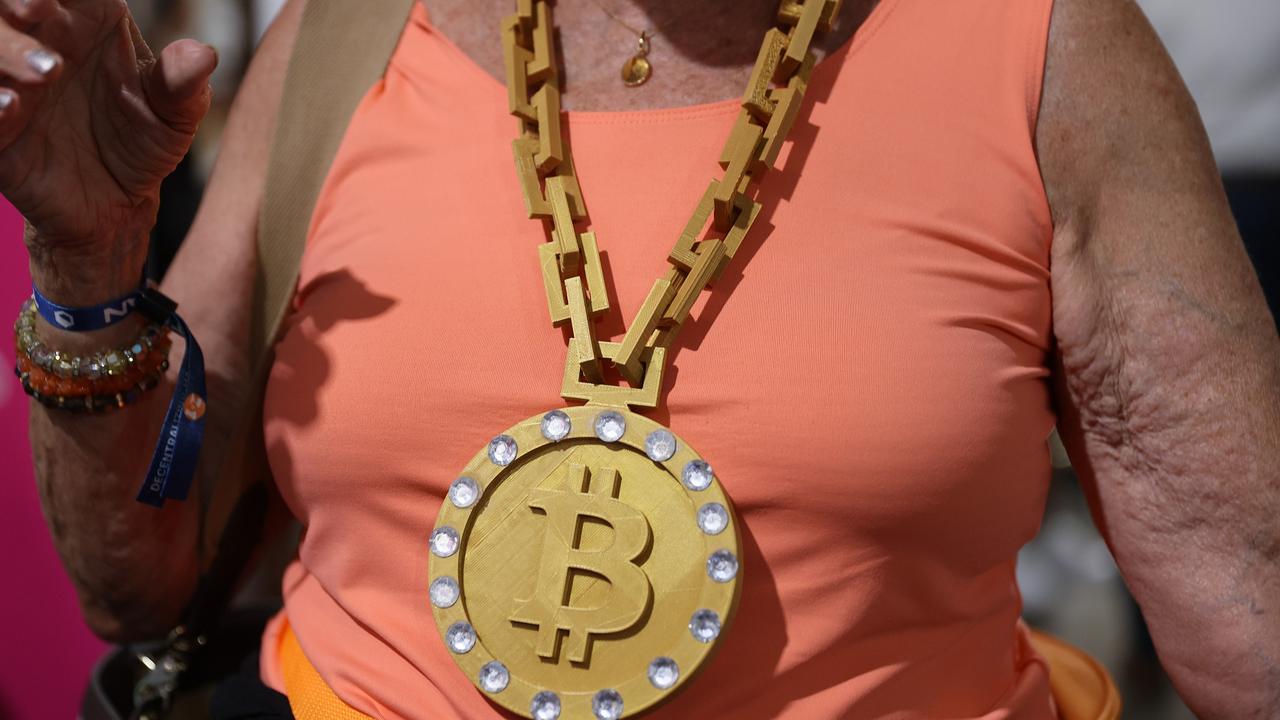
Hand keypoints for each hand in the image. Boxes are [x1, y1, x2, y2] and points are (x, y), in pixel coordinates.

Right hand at [0, 0, 216, 258]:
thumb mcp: (175, 115)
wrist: (120, 201)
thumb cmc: (146, 141)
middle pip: (14, 5)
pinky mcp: (0, 127)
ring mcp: (14, 82)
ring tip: (44, 74)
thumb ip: (183, 84)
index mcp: (87, 23)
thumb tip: (203, 55)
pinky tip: (12, 108)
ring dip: (8, 52)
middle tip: (35, 11)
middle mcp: (43, 43)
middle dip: (17, 0)